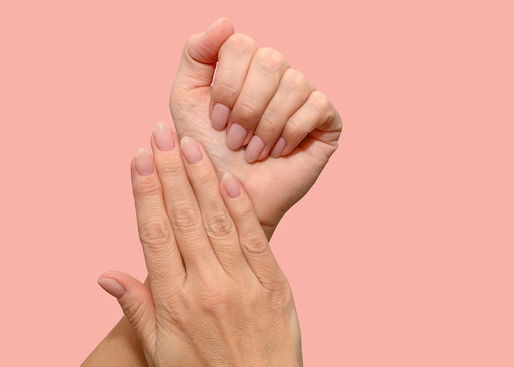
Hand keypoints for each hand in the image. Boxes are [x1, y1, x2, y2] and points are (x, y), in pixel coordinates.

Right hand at [98, 123, 313, 366]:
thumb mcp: (159, 353)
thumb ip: (136, 309)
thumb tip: (104, 274)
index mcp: (174, 302)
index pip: (154, 234)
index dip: (145, 192)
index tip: (138, 158)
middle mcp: (206, 287)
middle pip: (183, 218)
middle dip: (170, 171)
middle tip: (161, 133)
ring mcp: (243, 286)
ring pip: (218, 221)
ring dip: (203, 180)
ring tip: (192, 145)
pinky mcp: (275, 288)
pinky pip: (256, 240)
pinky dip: (242, 209)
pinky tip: (230, 180)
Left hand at [170, 18, 341, 237]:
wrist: (229, 197)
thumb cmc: (207, 153)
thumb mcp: (187, 100)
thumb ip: (196, 54)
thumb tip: (226, 21)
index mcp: (244, 65)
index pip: (240, 44)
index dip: (226, 84)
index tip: (216, 120)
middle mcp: (276, 74)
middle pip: (269, 60)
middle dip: (246, 107)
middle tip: (234, 140)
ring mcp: (303, 94)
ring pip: (293, 82)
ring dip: (266, 124)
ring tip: (253, 151)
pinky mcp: (326, 119)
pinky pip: (316, 105)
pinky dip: (291, 132)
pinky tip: (278, 151)